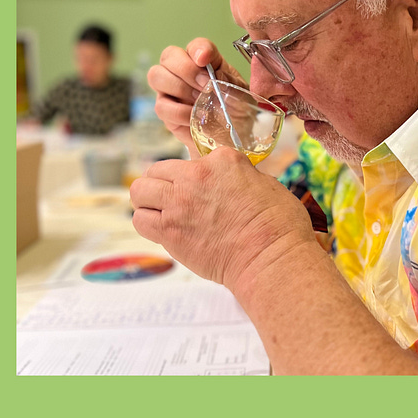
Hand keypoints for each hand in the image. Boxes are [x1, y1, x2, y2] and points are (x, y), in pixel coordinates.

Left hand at [129, 149, 312, 289]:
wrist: (271, 259)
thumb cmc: (278, 227)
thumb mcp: (265, 184)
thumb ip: (239, 177)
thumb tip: (229, 183)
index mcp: (222, 161)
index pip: (192, 158)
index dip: (194, 175)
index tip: (201, 190)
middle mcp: (195, 177)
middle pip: (156, 170)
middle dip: (160, 183)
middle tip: (170, 198)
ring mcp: (178, 203)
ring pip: (139, 191)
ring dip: (148, 202)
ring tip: (160, 213)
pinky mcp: (169, 231)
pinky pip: (140, 220)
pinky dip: (147, 223)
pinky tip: (162, 229)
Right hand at [149, 39, 249, 156]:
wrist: (228, 136)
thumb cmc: (234, 109)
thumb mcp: (240, 94)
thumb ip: (229, 82)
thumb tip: (216, 76)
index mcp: (205, 60)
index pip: (196, 46)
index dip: (199, 49)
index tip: (205, 59)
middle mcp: (182, 70)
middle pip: (169, 55)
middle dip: (186, 69)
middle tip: (204, 85)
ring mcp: (169, 89)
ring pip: (156, 75)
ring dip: (178, 87)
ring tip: (198, 101)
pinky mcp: (164, 109)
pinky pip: (161, 106)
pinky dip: (179, 112)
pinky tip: (193, 117)